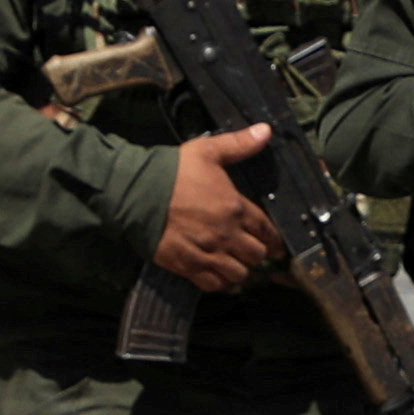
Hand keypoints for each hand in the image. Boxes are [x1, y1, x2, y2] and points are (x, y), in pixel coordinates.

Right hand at [156, 126, 280, 290]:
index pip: (267, 231)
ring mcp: (207, 253)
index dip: (274, 238)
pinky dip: (221, 282)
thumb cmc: (173, 171)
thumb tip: (266, 130)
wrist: (136, 193)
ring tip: (237, 263)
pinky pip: (214, 284)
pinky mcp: (188, 266)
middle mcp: (226, 235)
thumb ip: (239, 144)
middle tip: (253, 249)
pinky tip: (220, 274)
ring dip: (241, 269)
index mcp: (235, 208)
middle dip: (258, 253)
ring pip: (239, 273)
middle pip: (257, 255)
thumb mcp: (207, 150)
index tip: (276, 242)